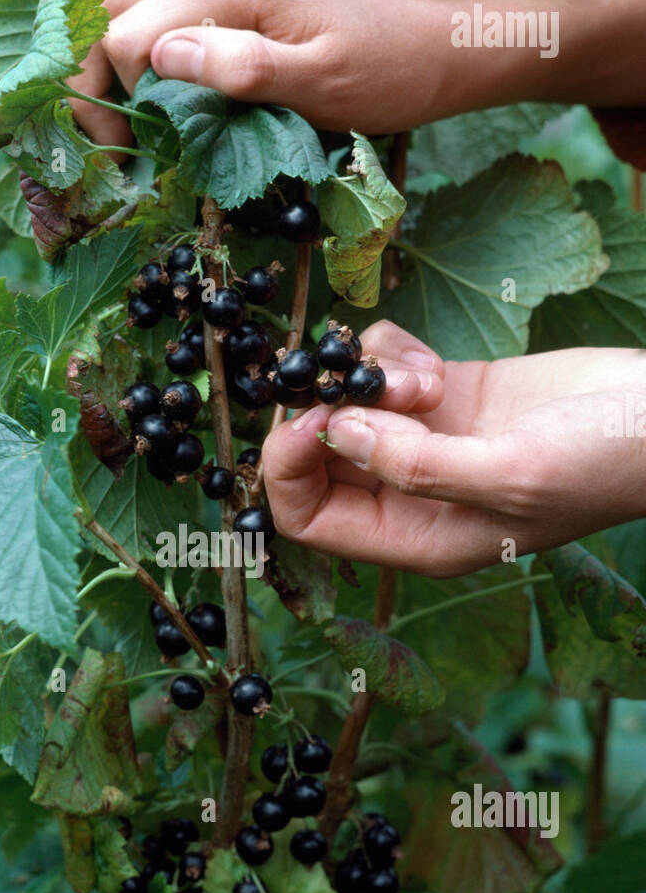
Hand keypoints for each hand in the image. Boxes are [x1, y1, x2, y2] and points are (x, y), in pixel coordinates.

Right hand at [69, 0, 446, 145]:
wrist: (428, 45)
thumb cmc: (380, 75)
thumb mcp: (318, 87)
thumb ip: (240, 68)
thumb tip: (160, 58)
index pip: (123, 32)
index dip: (109, 97)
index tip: (129, 150)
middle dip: (86, 68)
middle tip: (112, 133)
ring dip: (95, 30)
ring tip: (110, 91)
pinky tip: (129, 33)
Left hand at [261, 325, 645, 576]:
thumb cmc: (601, 464)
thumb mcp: (510, 475)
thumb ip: (416, 464)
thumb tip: (335, 431)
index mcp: (415, 536)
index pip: (309, 519)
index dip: (291, 469)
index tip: (310, 417)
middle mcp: (409, 494)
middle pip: (316, 457)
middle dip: (326, 412)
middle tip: (362, 384)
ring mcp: (424, 441)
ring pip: (345, 404)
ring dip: (366, 379)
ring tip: (422, 381)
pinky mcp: (445, 394)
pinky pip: (380, 369)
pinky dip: (389, 355)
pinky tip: (430, 364)